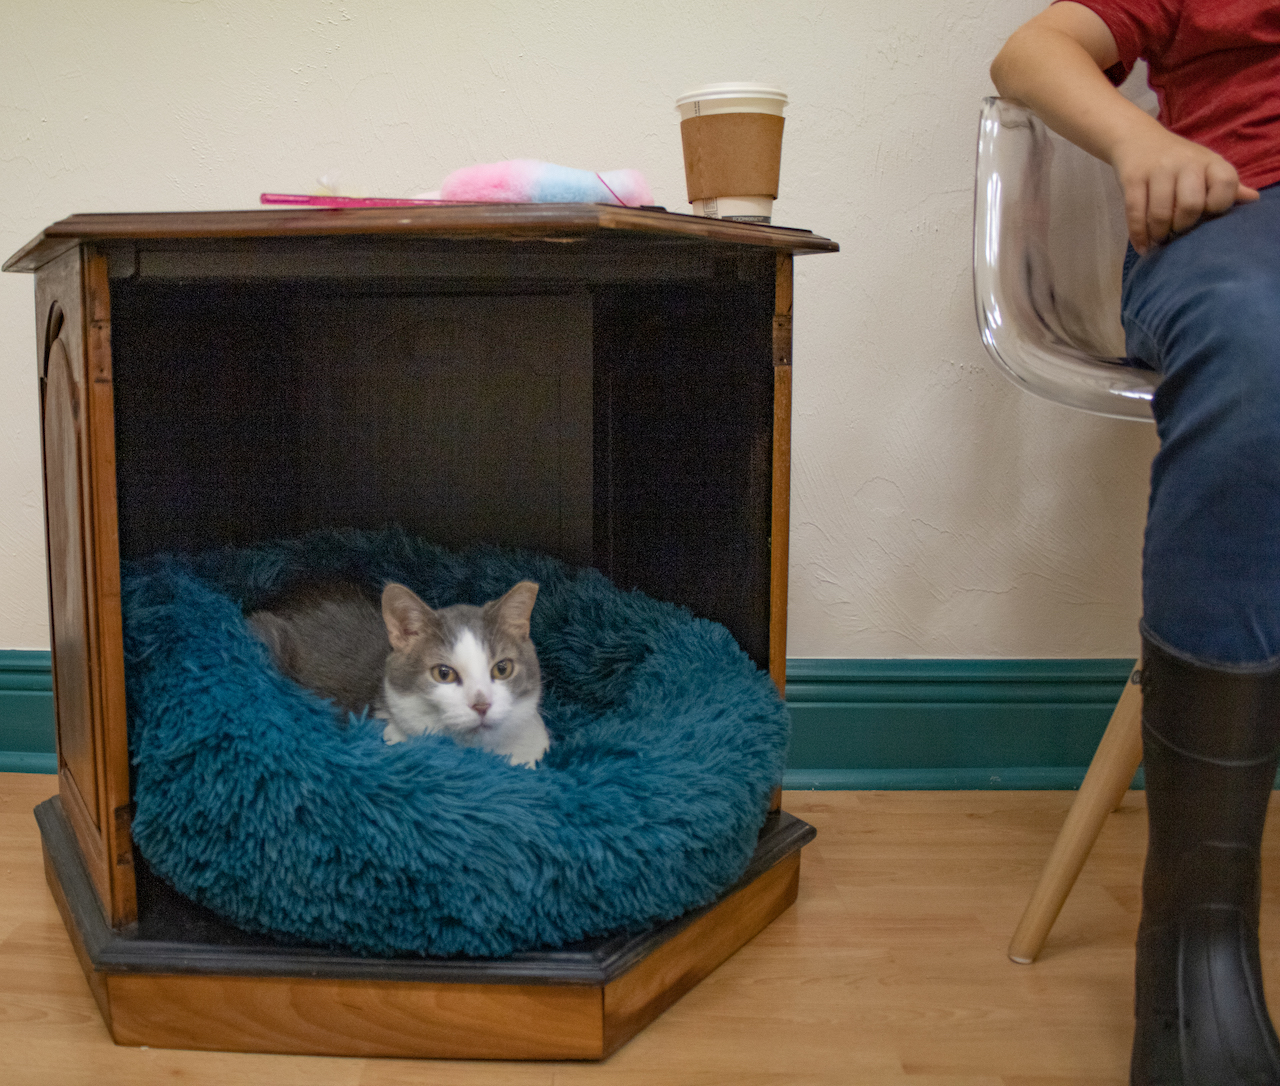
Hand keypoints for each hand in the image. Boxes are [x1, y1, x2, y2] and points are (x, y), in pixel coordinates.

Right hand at [1110, 125, 1259, 252]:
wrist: (1138, 138)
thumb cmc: (1178, 160)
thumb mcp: (1205, 167)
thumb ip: (1227, 185)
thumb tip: (1253, 199)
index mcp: (1210, 161)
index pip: (1225, 184)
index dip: (1218, 205)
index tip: (1205, 215)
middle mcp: (1186, 162)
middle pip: (1191, 204)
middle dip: (1182, 226)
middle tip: (1176, 232)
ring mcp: (1158, 170)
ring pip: (1161, 213)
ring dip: (1159, 233)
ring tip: (1159, 239)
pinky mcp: (1133, 178)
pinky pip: (1135, 212)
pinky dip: (1139, 234)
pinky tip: (1143, 245)